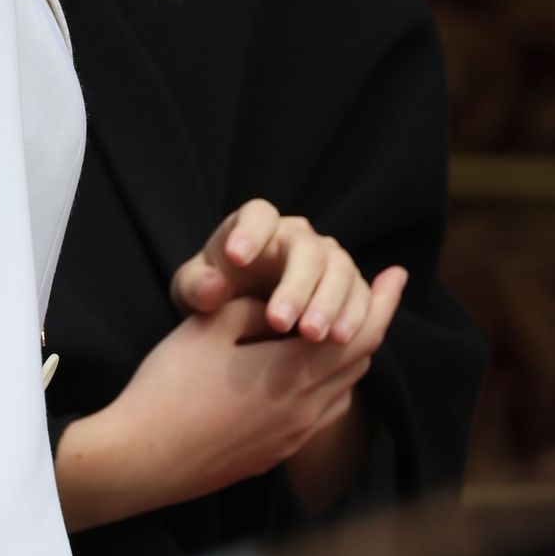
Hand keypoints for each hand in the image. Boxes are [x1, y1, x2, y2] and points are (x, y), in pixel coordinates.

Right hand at [54, 295, 373, 530]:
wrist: (143, 460)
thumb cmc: (170, 388)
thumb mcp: (208, 328)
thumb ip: (252, 307)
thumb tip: (277, 304)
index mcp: (294, 374)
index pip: (361, 333)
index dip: (383, 302)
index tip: (396, 274)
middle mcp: (306, 411)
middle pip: (357, 362)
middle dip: (366, 325)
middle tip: (368, 295)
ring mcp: (292, 438)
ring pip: (341, 392)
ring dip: (344, 358)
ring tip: (332, 331)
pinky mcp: (273, 455)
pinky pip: (318, 415)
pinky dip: (324, 387)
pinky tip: (300, 376)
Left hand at [172, 199, 408, 346]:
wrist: (244, 318)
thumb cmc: (214, 294)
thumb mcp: (194, 291)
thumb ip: (196, 287)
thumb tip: (213, 288)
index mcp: (256, 226)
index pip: (259, 215)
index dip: (249, 232)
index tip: (235, 257)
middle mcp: (298, 237)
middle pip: (307, 249)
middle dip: (296, 286)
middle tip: (278, 321)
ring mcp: (329, 259)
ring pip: (340, 271)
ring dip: (330, 304)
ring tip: (312, 336)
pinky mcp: (349, 287)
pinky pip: (361, 296)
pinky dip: (355, 316)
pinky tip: (341, 340)